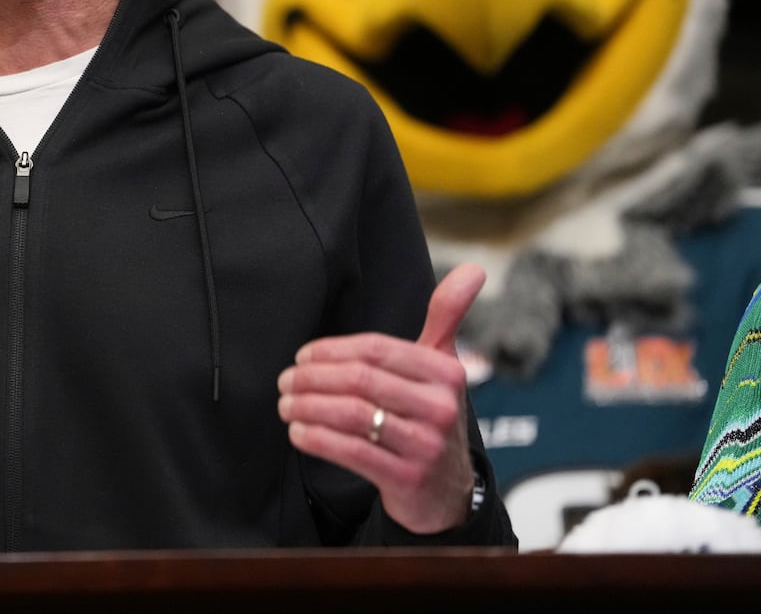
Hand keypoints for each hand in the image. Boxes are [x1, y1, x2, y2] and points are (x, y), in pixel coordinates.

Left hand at [277, 263, 483, 533]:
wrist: (446, 491)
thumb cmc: (430, 415)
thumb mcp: (442, 366)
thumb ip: (447, 317)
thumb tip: (475, 269)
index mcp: (446, 373)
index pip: (375, 349)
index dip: (331, 350)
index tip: (302, 356)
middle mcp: (441, 407)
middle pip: (360, 380)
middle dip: (313, 378)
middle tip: (285, 380)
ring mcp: (425, 446)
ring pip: (351, 415)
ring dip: (308, 406)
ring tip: (285, 404)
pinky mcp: (407, 479)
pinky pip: (352, 452)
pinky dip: (317, 439)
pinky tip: (298, 431)